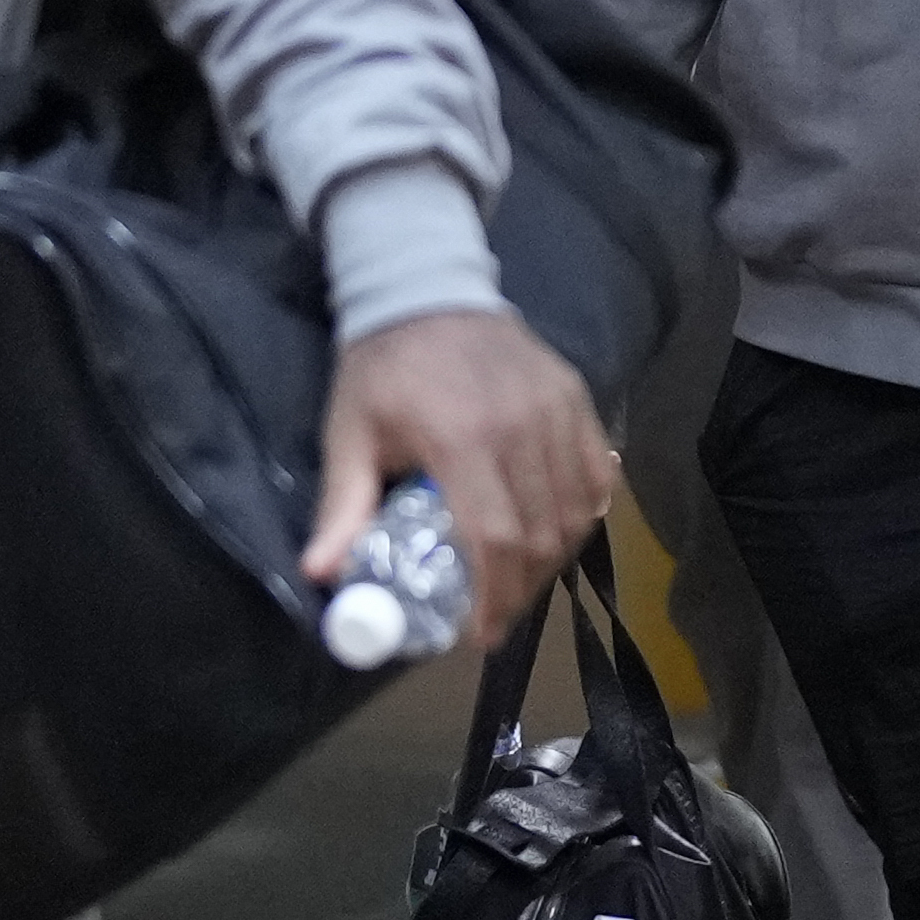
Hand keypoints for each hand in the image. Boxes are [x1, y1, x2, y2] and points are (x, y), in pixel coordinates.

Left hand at [308, 307, 617, 637]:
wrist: (426, 286)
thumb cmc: (383, 367)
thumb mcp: (350, 433)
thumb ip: (342, 506)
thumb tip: (323, 575)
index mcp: (461, 439)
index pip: (494, 538)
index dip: (493, 596)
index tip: (480, 633)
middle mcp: (521, 427)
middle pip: (540, 534)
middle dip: (521, 589)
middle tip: (496, 614)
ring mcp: (556, 409)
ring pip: (576, 510)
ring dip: (553, 557)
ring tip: (521, 578)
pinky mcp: (576, 395)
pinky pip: (597, 471)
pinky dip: (585, 511)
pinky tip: (560, 530)